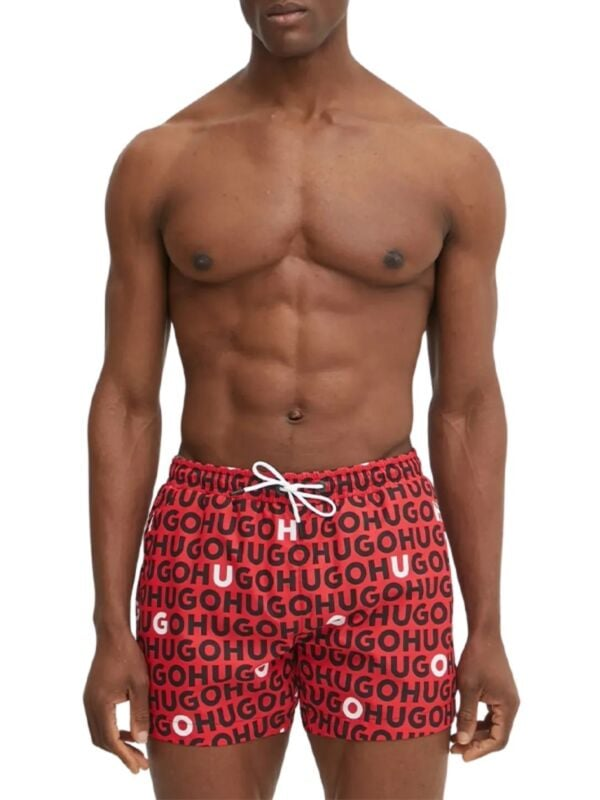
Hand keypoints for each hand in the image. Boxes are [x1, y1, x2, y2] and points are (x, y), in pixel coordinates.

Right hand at [83, 630, 149, 773]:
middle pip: (102, 741)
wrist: (112, 634)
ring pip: (99, 732)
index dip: (125, 756)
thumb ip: (140, 712)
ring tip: (136, 751)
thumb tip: (141, 740)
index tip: (139, 767)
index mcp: (100, 704)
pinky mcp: (92, 695)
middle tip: (141, 763)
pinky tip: (128, 731)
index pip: (111, 740)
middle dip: (121, 754)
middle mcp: (90, 705)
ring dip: (116, 743)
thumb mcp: (140, 683)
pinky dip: (112, 731)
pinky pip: (99, 721)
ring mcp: (89, 700)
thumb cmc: (129, 655)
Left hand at [451, 632, 519, 760]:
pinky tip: (460, 722)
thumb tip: (462, 741)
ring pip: (493, 725)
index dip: (480, 750)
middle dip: (475, 743)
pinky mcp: (499, 692)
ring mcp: (506, 698)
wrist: (484, 634)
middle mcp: (511, 705)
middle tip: (453, 748)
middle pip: (496, 734)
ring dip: (475, 733)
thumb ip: (466, 715)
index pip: (498, 739)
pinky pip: (490, 714)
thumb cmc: (475, 658)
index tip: (462, 756)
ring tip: (454, 738)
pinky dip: (476, 721)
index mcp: (508, 706)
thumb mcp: (467, 688)